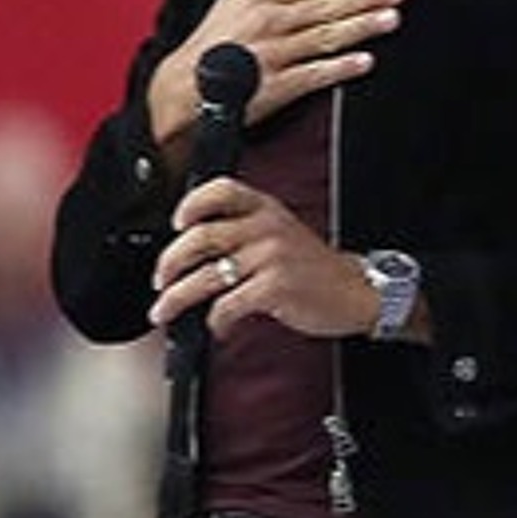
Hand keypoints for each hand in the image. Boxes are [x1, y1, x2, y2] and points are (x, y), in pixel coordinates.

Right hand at [148, 0, 405, 148]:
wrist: (187, 85)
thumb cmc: (217, 37)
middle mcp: (269, 22)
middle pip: (324, 7)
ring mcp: (273, 54)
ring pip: (324, 37)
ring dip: (360, 27)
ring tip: (392, 19)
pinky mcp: (275, 87)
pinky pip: (313, 75)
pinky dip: (339, 68)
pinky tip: (366, 62)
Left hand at [151, 177, 374, 338]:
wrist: (357, 292)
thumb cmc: (317, 269)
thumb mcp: (284, 233)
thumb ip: (246, 232)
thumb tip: (196, 251)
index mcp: (267, 209)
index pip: (221, 191)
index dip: (191, 204)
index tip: (176, 224)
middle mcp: (266, 228)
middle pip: (201, 237)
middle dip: (169, 262)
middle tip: (159, 280)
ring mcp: (270, 257)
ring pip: (206, 276)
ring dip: (176, 298)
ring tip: (165, 310)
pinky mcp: (274, 288)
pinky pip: (227, 305)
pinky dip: (215, 321)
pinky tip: (217, 327)